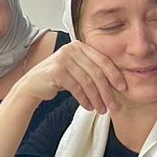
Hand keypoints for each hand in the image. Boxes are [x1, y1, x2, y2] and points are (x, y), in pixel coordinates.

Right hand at [12, 42, 126, 114]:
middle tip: (113, 105)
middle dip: (107, 91)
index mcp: (80, 46)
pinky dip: (84, 100)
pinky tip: (89, 107)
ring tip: (101, 110)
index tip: (123, 88)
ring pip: (88, 82)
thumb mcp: (77, 69)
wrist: (33, 84)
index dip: (114, 75)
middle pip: (96, 72)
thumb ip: (93, 69)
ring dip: (97, 98)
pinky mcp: (56, 71)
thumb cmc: (59, 78)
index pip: (103, 60)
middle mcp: (72, 49)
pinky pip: (77, 88)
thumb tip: (119, 81)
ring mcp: (63, 59)